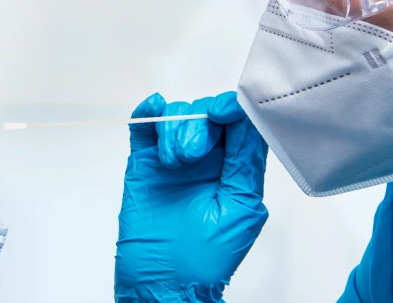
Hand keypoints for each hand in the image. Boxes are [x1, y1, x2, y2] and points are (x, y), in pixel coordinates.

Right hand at [114, 92, 268, 302]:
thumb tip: (249, 120)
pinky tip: (153, 109)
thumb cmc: (205, 260)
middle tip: (191, 157)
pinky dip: (147, 112)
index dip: (230, 109)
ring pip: (175, 117)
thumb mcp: (239, 209)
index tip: (221, 112)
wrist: (162, 284)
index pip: (237, 123)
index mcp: (233, 169)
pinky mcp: (144, 164)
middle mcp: (205, 160)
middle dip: (197, 127)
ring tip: (172, 164)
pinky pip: (143, 128)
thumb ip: (244, 163)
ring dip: (173, 130)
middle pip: (204, 115)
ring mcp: (172, 160)